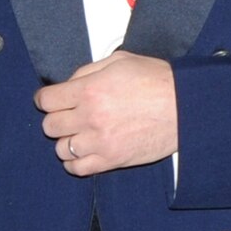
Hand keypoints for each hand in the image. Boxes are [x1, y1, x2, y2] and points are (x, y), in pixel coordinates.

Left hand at [36, 50, 178, 174]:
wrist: (185, 106)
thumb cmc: (156, 80)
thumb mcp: (119, 61)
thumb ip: (88, 71)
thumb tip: (69, 84)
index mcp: (89, 90)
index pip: (46, 100)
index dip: (46, 99)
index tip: (51, 100)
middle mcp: (90, 117)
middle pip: (50, 126)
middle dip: (57, 119)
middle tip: (70, 116)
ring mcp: (100, 141)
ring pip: (61, 150)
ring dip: (67, 142)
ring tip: (81, 135)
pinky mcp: (112, 160)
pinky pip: (78, 169)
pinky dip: (76, 163)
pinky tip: (85, 152)